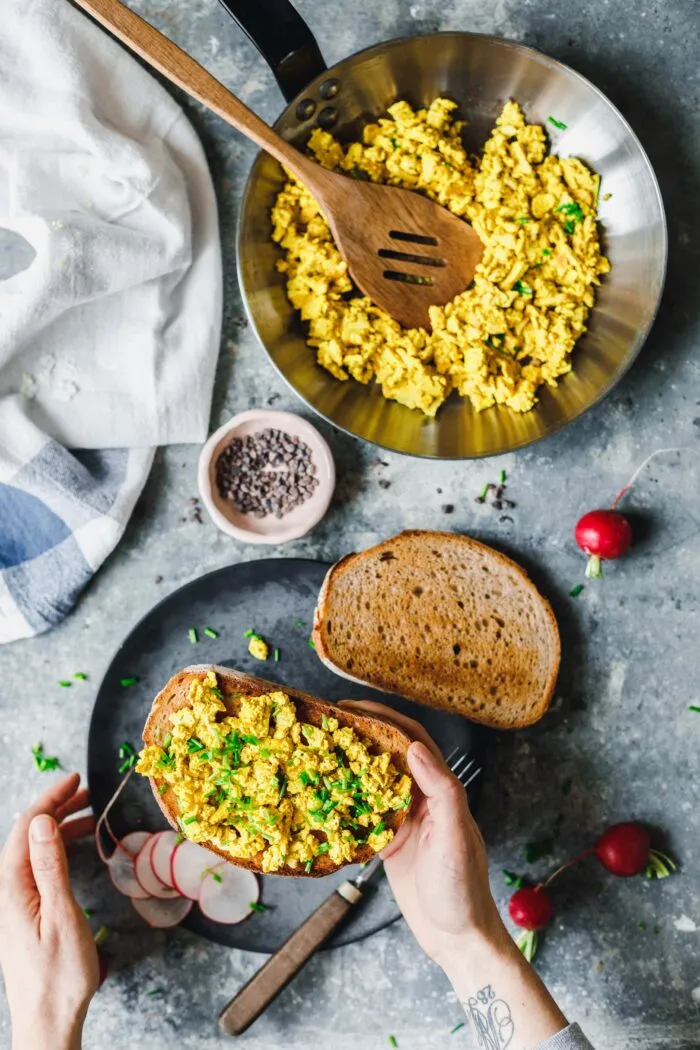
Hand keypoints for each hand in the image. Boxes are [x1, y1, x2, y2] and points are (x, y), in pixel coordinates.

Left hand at [0, 773, 98, 1049]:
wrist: (48, 1019)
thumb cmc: (59, 973)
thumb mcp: (60, 915)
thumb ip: (49, 866)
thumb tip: (41, 821)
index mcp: (12, 888)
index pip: (25, 829)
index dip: (49, 799)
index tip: (75, 778)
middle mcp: (7, 892)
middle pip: (26, 836)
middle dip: (54, 807)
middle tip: (86, 790)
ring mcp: (14, 903)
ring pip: (32, 852)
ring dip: (57, 827)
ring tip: (88, 814)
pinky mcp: (23, 914)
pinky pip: (37, 868)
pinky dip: (57, 849)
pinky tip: (75, 848)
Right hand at [342, 703, 568, 1048]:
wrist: (458, 937)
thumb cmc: (463, 889)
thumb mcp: (455, 837)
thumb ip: (441, 790)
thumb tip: (414, 748)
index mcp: (441, 789)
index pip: (411, 739)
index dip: (384, 717)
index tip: (352, 707)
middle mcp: (423, 798)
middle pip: (388, 755)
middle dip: (360, 736)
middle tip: (325, 725)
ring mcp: (405, 820)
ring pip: (373, 782)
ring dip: (349, 767)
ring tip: (317, 753)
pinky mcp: (391, 843)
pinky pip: (364, 814)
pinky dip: (345, 805)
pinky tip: (323, 799)